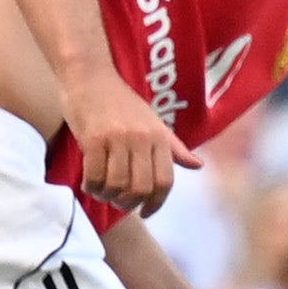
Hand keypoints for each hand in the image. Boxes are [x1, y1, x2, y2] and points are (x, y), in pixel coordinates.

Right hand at [70, 76, 179, 215]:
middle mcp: (142, 138)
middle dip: (128, 203)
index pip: (165, 181)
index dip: (156, 203)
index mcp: (159, 136)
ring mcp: (117, 138)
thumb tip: (198, 165)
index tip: (145, 212)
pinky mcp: (93, 139)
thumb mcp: (153, 122)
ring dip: (107, 196)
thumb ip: (173, 147)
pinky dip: (91, 187)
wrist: (90, 76)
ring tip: (101, 191)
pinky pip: (95, 175)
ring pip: (116, 185)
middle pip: (140, 188)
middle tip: (118, 202)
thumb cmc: (121, 101)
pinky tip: (89, 184)